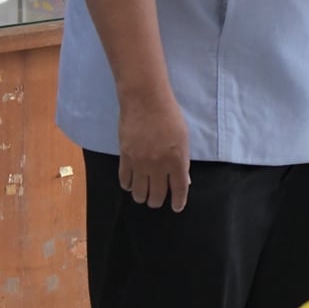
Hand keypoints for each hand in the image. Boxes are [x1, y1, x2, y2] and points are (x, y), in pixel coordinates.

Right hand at [119, 89, 191, 211]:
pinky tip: (131, 184)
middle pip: (157, 195)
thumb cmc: (168, 115)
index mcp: (177, 159)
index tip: (177, 207)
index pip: (179, 189)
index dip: (179, 201)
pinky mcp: (125, 157)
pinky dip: (128, 186)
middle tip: (157, 201)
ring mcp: (140, 162)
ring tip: (143, 196)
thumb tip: (182, 179)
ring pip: (139, 192)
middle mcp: (159, 165)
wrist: (145, 100)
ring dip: (142, 197)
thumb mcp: (183, 137)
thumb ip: (182, 160)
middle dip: (157, 201)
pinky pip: (125, 180)